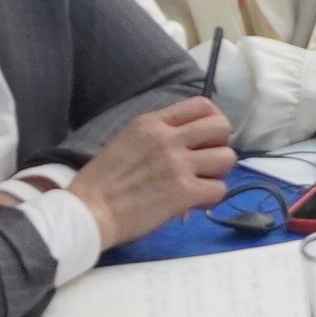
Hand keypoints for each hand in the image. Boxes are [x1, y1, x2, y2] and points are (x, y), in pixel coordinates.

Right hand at [67, 94, 237, 246]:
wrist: (88, 211)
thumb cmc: (101, 182)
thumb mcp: (127, 140)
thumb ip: (157, 136)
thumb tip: (185, 143)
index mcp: (152, 122)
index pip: (202, 105)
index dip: (212, 121)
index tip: (205, 138)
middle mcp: (168, 138)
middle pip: (221, 127)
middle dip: (220, 145)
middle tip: (206, 162)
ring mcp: (178, 164)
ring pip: (227, 158)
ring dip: (218, 173)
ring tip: (200, 183)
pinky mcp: (184, 192)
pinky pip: (219, 189)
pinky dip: (211, 198)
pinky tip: (195, 203)